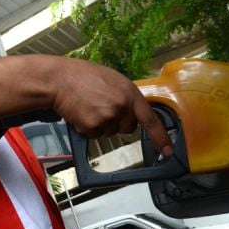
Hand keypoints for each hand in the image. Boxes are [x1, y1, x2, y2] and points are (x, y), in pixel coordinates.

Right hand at [49, 57, 172, 156]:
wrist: (60, 79)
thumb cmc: (83, 77)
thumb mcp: (113, 80)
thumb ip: (125, 96)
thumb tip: (132, 112)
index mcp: (130, 93)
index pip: (151, 120)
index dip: (161, 137)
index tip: (168, 151)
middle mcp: (122, 106)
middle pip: (126, 128)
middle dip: (116, 122)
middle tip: (101, 107)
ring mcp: (108, 116)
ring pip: (108, 132)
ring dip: (99, 124)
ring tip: (88, 106)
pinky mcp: (93, 126)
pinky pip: (93, 134)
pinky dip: (86, 127)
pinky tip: (80, 112)